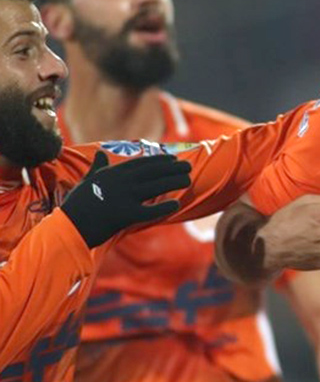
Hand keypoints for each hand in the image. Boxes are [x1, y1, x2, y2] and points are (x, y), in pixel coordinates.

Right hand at [61, 151, 191, 247]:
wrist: (69, 228)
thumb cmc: (78, 204)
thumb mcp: (87, 180)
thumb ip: (98, 167)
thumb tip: (100, 153)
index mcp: (112, 173)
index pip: (141, 163)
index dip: (159, 160)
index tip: (173, 159)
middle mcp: (120, 182)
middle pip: (152, 172)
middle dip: (172, 168)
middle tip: (188, 166)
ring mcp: (123, 198)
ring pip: (154, 187)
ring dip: (173, 182)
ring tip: (188, 180)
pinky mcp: (124, 215)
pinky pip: (148, 211)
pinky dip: (163, 207)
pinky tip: (176, 204)